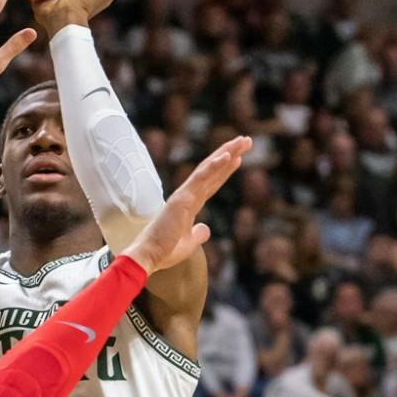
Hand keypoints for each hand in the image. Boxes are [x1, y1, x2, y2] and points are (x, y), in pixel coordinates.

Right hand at [127, 136, 250, 276]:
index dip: (224, 170)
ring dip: (227, 153)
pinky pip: (200, 178)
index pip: (211, 182)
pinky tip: (228, 156)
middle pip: (212, 170)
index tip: (238, 157)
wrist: (149, 256)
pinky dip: (214, 166)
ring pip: (208, 168)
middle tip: (246, 140)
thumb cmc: (165, 251)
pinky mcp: (182, 198)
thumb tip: (206, 229)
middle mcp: (187, 195)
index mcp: (189, 204)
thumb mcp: (189, 243)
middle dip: (230, 153)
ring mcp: (184, 195)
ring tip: (244, 141)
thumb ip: (198, 234)